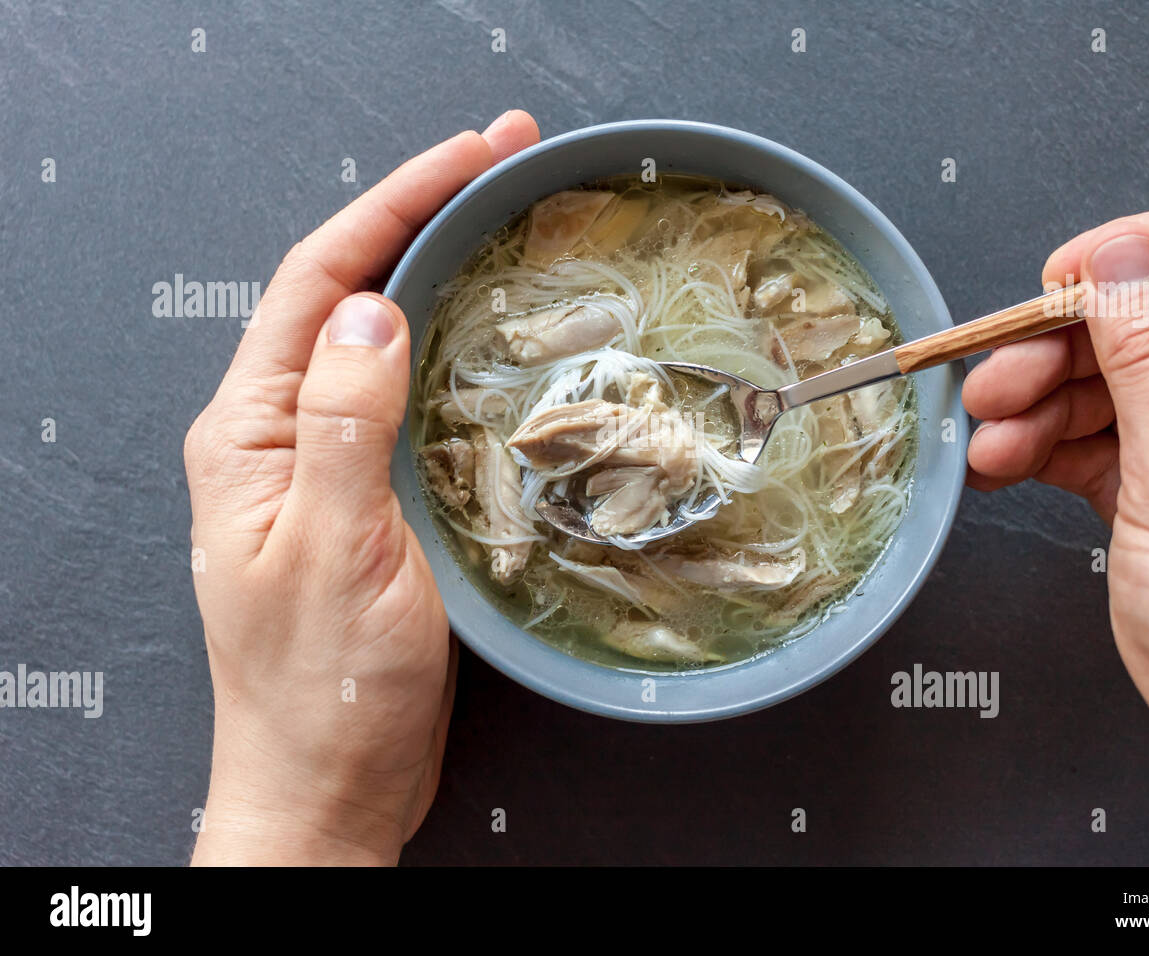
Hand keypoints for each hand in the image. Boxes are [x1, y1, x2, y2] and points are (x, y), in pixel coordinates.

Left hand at [185, 111, 540, 864]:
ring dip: (440, 272)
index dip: (394, 202)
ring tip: (508, 219)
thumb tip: (369, 306)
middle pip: (347, 291)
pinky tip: (497, 332)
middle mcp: (279, 432)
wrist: (328, 788)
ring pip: (383, 338)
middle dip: (422, 214)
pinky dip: (455, 348)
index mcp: (250, 432)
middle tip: (506, 161)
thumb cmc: (320, 691)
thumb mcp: (333, 549)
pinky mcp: (368, 495)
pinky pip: (410, 397)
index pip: (317, 280)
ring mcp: (325, 462)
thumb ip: (343, 422)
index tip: (472, 153)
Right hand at [964, 208, 1148, 863]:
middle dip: (1061, 346)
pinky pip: (1098, 443)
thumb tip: (1125, 256)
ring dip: (1039, 404)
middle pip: (1147, 324)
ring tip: (988, 436)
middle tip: (997, 376)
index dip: (1137, 255)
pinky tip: (1004, 463)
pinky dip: (1044, 449)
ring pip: (1112, 385)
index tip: (1064, 277)